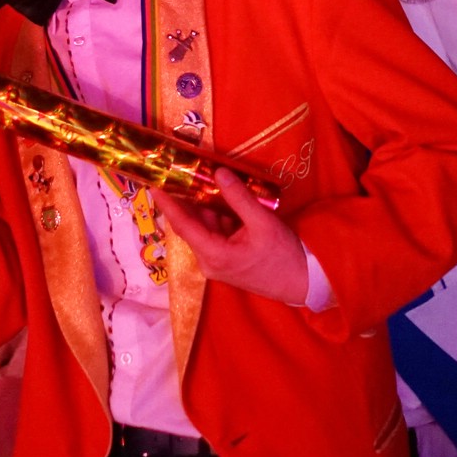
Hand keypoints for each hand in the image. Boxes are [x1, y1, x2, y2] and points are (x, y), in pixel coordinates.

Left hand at [153, 168, 309, 304]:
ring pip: (204, 229)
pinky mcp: (226, 261)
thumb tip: (219, 173)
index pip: (184, 226)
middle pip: (192, 226)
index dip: (168, 204)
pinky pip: (215, 235)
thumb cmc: (283, 256)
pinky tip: (224, 200)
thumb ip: (239, 198)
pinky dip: (218, 217)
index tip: (154, 185)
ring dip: (206, 207)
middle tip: (181, 173)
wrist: (302, 284)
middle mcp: (209, 261)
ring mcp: (217, 263)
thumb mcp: (263, 223)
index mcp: (214, 254)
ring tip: (205, 180)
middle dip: (187, 200)